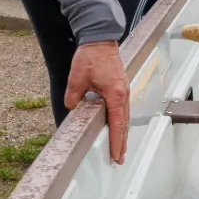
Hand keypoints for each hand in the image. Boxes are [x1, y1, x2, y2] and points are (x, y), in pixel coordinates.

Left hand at [63, 41, 130, 163]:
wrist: (100, 39)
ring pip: (125, 117)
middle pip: (125, 124)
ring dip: (123, 132)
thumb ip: (73, 97)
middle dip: (122, 142)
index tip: (116, 155)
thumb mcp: (76, 79)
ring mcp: (124, 90)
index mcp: (114, 94)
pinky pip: (123, 108)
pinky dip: (122, 121)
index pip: (117, 124)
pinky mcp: (121, 86)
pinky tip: (118, 126)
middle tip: (120, 158)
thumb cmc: (91, 56)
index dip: (116, 141)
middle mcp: (123, 94)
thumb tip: (72, 108)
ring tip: (120, 147)